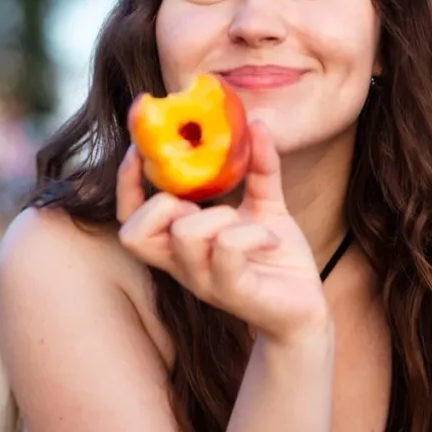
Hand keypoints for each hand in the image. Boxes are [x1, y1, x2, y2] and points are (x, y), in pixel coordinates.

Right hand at [116, 121, 330, 343]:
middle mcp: (181, 265)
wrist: (305, 308)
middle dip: (162, 204)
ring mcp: (204, 281)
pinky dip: (252, 232)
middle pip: (133, 234)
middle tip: (202, 203)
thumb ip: (258, 167)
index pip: (129, 218)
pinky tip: (271, 238)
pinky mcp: (233, 292)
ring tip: (249, 224)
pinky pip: (228, 248)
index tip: (139, 149)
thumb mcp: (264, 205)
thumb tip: (256, 123)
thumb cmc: (274, 259)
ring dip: (218, 217)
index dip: (125, 183)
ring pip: (184, 235)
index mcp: (179, 242)